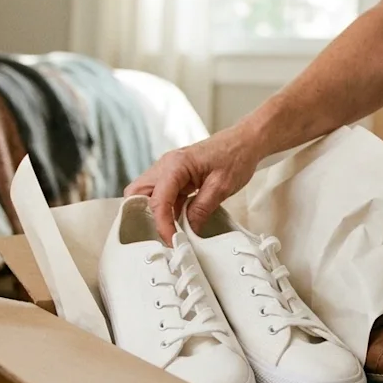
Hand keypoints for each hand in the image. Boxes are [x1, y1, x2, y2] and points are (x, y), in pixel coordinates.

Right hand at [125, 129, 260, 243]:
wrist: (245, 141)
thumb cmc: (235, 155)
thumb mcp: (221, 187)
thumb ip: (201, 209)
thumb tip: (188, 231)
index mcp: (175, 165)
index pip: (157, 200)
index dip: (162, 224)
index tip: (172, 241)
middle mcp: (165, 165)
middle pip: (137, 193)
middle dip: (142, 216)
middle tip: (159, 235)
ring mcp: (169, 170)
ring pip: (147, 195)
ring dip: (155, 214)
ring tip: (171, 233)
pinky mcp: (176, 177)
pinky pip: (163, 196)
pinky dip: (167, 211)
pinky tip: (178, 223)